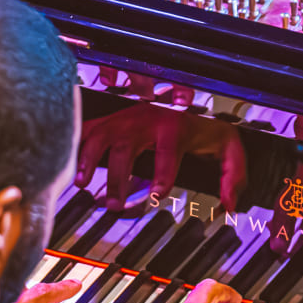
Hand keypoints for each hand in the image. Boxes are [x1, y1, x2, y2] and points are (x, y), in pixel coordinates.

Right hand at [76, 102, 246, 211]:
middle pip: (126, 149)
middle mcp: (146, 120)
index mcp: (175, 127)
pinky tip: (68, 165)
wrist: (190, 98)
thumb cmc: (206, 127)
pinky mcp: (112, 120)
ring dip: (89, 161)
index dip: (162, 176)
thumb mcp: (229, 148)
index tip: (157, 196)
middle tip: (114, 205)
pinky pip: (88, 130)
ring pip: (102, 137)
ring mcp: (125, 118)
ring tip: (82, 184)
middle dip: (118, 178)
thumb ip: (233, 175)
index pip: (168, 153)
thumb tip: (230, 203)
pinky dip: (75, 146)